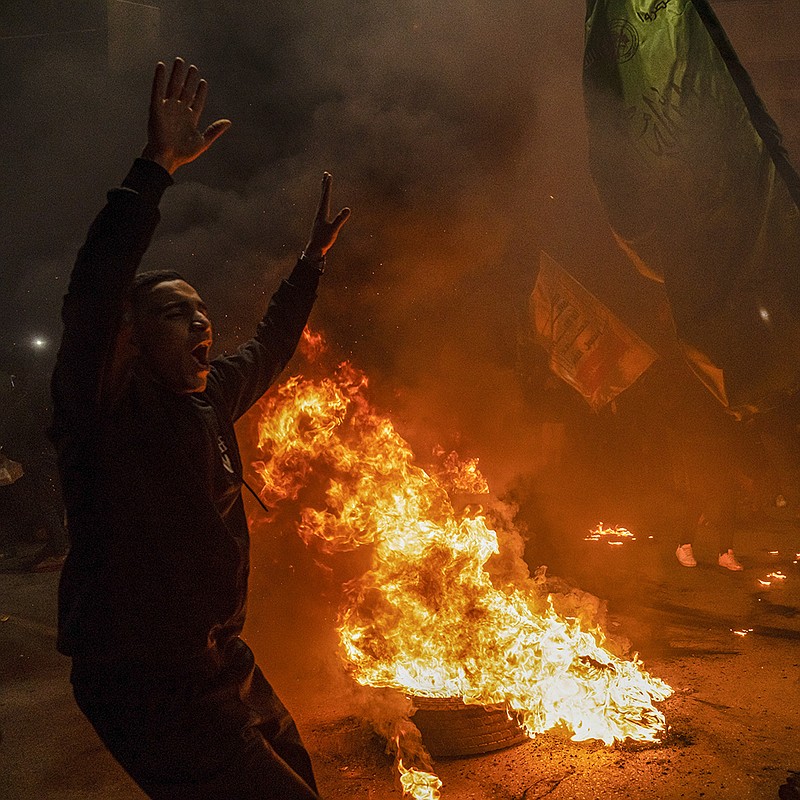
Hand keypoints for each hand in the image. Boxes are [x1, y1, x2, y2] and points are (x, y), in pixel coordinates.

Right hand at [141, 58, 230, 174]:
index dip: (200, 91)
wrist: (167, 157)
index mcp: (190, 119)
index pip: (196, 101)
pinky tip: (161, 66)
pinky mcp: (156, 108)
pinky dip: (159, 78)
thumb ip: (215, 131)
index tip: (203, 81)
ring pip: (173, 86)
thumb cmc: (183, 153)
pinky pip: (157, 89)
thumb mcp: (203, 142)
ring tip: (180, 60)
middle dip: (189, 79)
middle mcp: (179, 111)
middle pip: (185, 91)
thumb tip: (229, 122)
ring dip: (176, 74)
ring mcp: (168, 108)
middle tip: (193, 67)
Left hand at [302, 173, 350, 260]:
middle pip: (323, 195)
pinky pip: (323, 207)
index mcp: (322, 212)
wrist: (314, 250)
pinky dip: (325, 201)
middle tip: (325, 174)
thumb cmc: (323, 240)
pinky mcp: (321, 221)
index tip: (328, 175)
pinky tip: (325, 203)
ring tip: (325, 185)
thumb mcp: (333, 230)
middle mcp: (320, 212)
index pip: (325, 196)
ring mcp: (320, 217)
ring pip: (322, 200)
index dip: (327, 185)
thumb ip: (340, 219)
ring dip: (324, 192)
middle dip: (325, 185)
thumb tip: (348, 209)